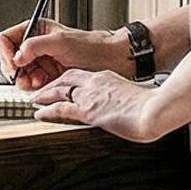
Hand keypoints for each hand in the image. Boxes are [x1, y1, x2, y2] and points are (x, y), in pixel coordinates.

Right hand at [0, 20, 125, 90]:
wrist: (109, 61)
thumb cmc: (91, 46)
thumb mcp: (60, 41)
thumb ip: (34, 46)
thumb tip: (16, 56)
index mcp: (35, 30)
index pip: (5, 39)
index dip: (6, 53)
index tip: (14, 64)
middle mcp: (34, 46)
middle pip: (8, 60)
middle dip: (16, 70)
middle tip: (24, 76)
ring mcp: (39, 63)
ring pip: (18, 75)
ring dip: (25, 80)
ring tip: (39, 80)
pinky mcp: (46, 78)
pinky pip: (30, 86)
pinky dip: (34, 87)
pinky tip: (45, 83)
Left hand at [29, 66, 162, 142]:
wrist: (157, 110)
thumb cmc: (154, 108)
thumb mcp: (137, 100)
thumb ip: (127, 103)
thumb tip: (130, 113)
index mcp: (109, 79)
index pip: (83, 76)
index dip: (69, 80)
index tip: (62, 84)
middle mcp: (97, 83)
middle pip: (67, 78)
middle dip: (52, 83)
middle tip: (41, 90)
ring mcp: (91, 95)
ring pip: (59, 90)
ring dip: (44, 94)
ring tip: (34, 99)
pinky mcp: (88, 110)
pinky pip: (60, 108)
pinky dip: (46, 110)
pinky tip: (38, 113)